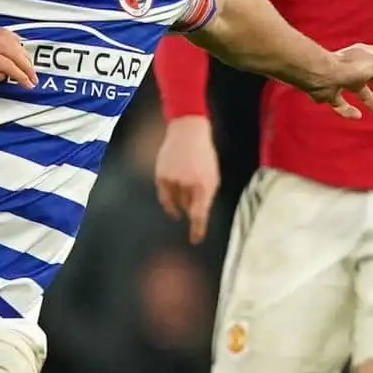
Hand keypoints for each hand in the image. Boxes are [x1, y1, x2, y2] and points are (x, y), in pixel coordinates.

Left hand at [0, 24, 37, 87]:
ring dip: (25, 55)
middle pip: (15, 52)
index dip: (20, 75)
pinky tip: (21, 49)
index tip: (29, 85)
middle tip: (34, 79)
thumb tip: (2, 76)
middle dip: (27, 66)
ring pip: (14, 41)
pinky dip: (18, 42)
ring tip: (30, 68)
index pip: (7, 64)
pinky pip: (8, 34)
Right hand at [154, 116, 218, 243]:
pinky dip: (169, 199)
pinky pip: (164, 196)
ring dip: (180, 198)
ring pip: (175, 202)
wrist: (188, 132)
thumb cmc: (204, 157)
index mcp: (204, 185)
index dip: (197, 230)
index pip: (199, 215)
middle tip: (193, 187)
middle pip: (187, 206)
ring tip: (185, 180)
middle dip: (191, 202)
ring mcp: (172, 180)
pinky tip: (173, 191)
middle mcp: (187, 184)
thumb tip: (195, 215)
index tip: (195, 240)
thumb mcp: (212, 177)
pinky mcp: (160, 176)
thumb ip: (205, 197)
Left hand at [304, 44, 372, 118]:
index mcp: (362, 57)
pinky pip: (340, 104)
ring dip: (370, 100)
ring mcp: (339, 81)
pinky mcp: (329, 94)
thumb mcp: (372, 61)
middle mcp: (352, 68)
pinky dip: (348, 111)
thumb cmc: (349, 67)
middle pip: (371, 78)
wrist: (321, 75)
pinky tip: (358, 115)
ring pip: (357, 91)